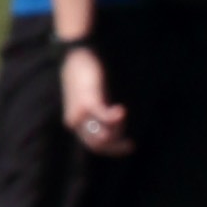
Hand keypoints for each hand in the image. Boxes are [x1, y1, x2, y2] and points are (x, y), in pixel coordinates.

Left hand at [61, 42, 131, 158]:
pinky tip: (122, 112)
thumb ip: (99, 112)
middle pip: (98, 144)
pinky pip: (104, 117)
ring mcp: (80, 113)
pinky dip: (115, 118)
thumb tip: (116, 124)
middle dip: (116, 145)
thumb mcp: (92, 98)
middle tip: (130, 143)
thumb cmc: (86, 75)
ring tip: (122, 114)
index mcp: (76, 122)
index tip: (129, 145)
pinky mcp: (87, 102)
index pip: (94, 145)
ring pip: (103, 135)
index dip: (112, 149)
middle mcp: (75, 121)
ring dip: (118, 129)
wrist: (76, 56)